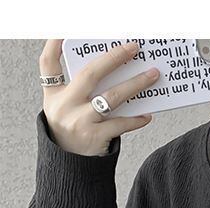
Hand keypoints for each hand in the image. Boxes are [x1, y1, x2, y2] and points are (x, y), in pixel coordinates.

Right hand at [40, 39, 158, 156]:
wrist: (70, 166)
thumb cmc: (72, 130)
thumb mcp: (64, 108)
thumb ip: (79, 90)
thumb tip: (114, 72)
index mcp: (55, 94)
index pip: (48, 63)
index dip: (54, 45)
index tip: (64, 31)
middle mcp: (65, 105)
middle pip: (90, 74)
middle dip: (114, 58)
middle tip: (133, 48)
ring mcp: (80, 121)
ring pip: (112, 97)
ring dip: (135, 84)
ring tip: (152, 76)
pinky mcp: (95, 137)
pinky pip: (120, 124)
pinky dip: (135, 120)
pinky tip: (147, 115)